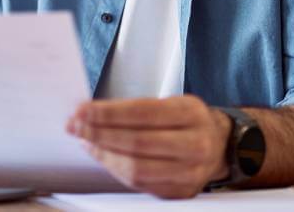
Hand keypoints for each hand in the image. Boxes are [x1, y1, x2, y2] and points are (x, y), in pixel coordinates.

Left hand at [67, 95, 230, 198]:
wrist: (218, 145)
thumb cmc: (186, 120)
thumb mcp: (170, 102)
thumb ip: (135, 108)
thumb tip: (90, 113)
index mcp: (191, 114)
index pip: (141, 112)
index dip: (107, 113)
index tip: (81, 110)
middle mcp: (195, 144)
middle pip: (136, 143)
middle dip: (98, 134)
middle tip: (75, 126)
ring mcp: (190, 172)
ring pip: (136, 168)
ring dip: (103, 155)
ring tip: (86, 142)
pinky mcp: (181, 192)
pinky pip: (140, 184)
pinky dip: (116, 169)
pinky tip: (103, 156)